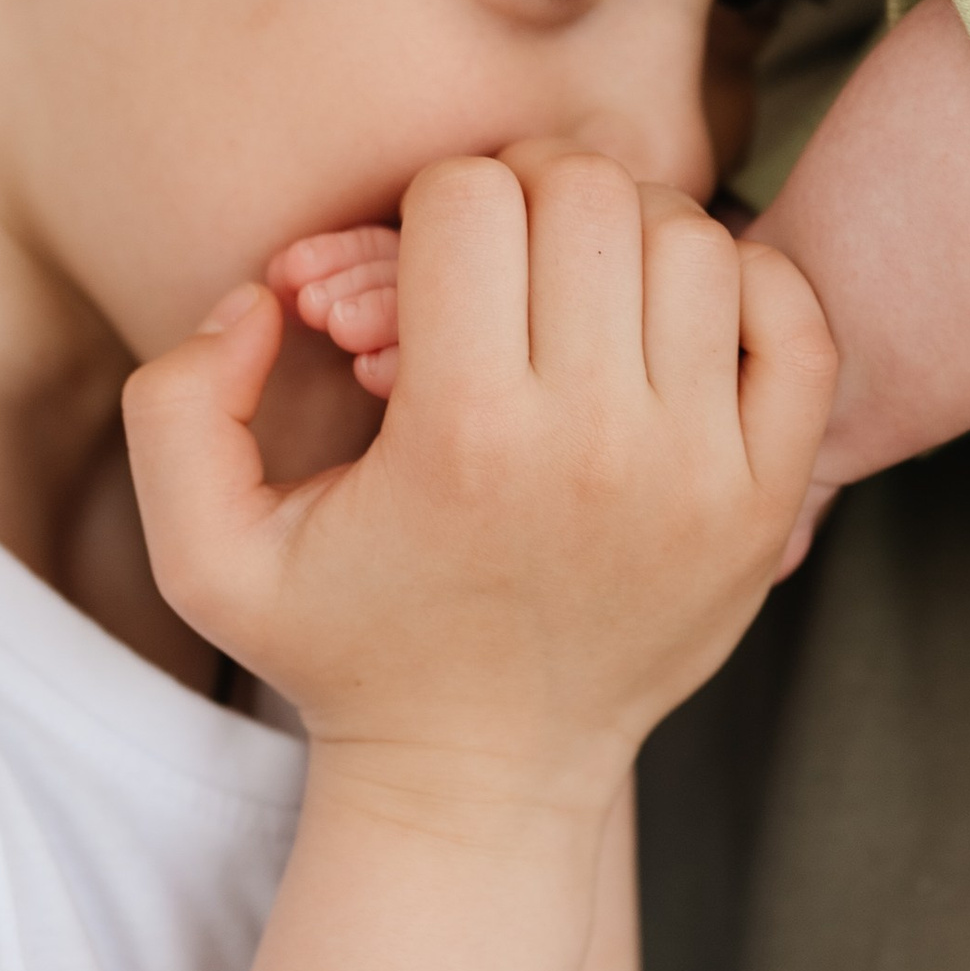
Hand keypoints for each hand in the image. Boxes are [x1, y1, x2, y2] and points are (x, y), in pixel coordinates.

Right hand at [130, 147, 833, 814]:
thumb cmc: (347, 644)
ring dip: (627, 235)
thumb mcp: (204, 552)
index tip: (422, 266)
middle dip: (528, 194)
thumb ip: (176, 405)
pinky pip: (793, 315)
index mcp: (461, 439)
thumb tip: (262, 295)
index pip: (469, 196)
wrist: (483, 777)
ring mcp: (702, 474)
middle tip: (501, 252)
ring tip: (577, 289)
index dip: (429, 204)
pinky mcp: (768, 500)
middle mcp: (594, 448)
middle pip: (587, 195)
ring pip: (691, 237)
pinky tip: (668, 321)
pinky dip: (741, 283)